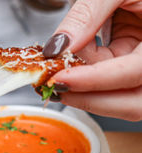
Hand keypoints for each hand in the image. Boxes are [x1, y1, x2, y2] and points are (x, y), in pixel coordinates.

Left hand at [42, 0, 141, 120]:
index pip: (135, 72)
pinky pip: (109, 83)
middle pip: (131, 101)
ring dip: (86, 91)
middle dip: (89, 99)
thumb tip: (59, 46)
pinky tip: (72, 63)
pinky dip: (86, 77)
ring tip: (60, 72)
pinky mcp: (130, 67)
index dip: (96, 80)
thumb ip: (87, 15)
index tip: (62, 79)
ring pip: (119, 98)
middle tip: (55, 87)